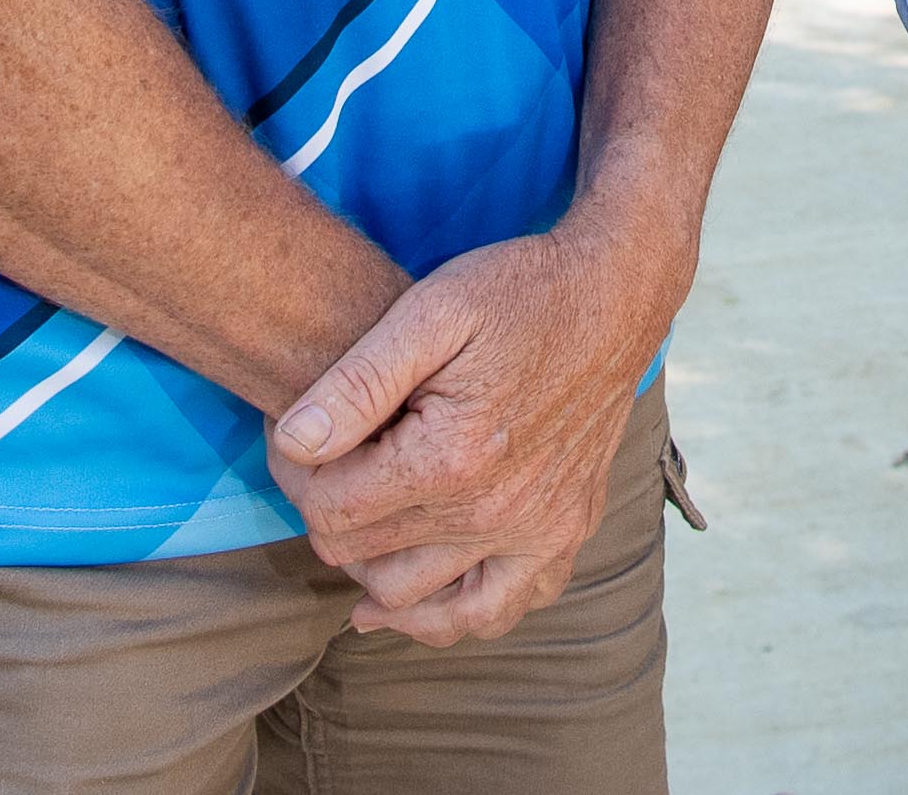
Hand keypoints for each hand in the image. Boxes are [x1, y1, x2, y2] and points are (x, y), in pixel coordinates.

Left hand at [269, 227, 680, 644]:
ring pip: (413, 600)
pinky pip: (495, 611)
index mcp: (450, 458)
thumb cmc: (519, 292)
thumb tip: (292, 443)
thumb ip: (356, 381)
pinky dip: (447, 614)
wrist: (614, 294)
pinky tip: (415, 595)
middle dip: (327, 511)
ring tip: (361, 516)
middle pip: (361, 556)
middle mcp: (494, 512)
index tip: (297, 435)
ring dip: (370, 566)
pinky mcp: (564, 533)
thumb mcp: (429, 311)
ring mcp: (536, 532)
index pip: (329, 508)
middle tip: (328, 462)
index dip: (295, 473)